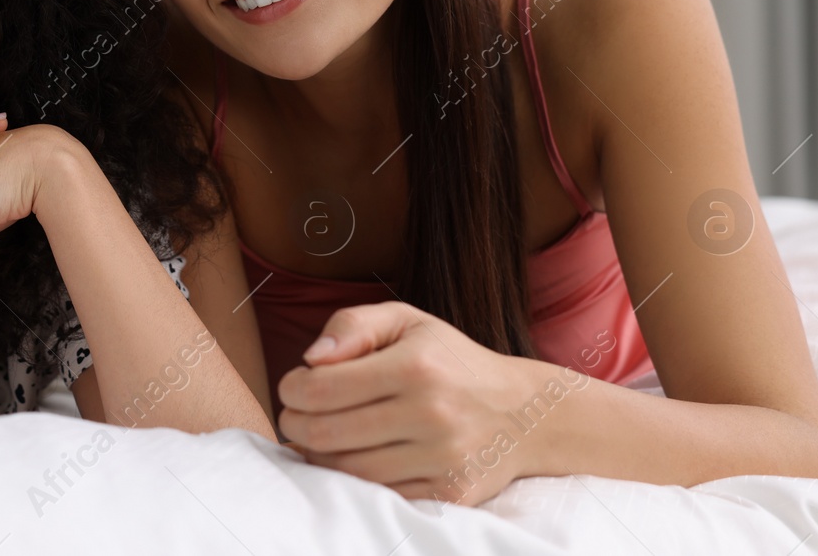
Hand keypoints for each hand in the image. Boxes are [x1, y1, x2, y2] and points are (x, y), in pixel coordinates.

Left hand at [276, 301, 559, 505]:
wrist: (526, 413)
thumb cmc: (451, 360)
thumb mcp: (408, 322)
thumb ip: (353, 325)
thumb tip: (311, 358)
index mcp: (414, 365)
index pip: (322, 387)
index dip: (291, 390)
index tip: (292, 387)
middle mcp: (430, 412)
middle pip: (327, 433)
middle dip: (295, 426)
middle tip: (293, 418)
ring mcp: (442, 458)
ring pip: (348, 471)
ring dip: (317, 457)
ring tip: (314, 440)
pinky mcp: (450, 492)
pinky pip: (380, 495)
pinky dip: (352, 482)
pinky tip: (346, 461)